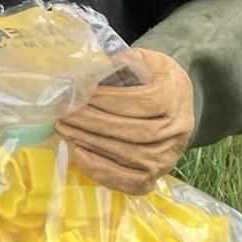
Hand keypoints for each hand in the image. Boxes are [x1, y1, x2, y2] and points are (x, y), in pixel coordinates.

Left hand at [54, 48, 194, 193]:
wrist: (174, 105)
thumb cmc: (152, 79)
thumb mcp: (146, 61)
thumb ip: (125, 60)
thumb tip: (97, 62)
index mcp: (175, 98)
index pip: (142, 102)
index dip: (109, 99)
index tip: (80, 92)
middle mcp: (177, 131)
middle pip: (134, 131)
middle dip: (93, 122)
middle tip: (64, 113)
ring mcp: (168, 157)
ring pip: (130, 155)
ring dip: (91, 143)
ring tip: (64, 129)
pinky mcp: (155, 175)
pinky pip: (130, 182)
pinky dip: (103, 171)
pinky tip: (79, 153)